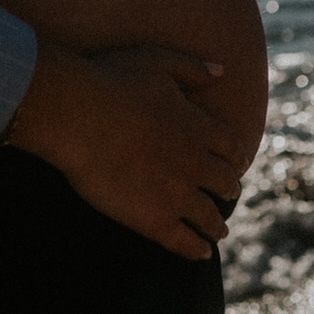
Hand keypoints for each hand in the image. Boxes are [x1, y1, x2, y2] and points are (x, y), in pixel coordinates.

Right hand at [6, 42, 245, 259]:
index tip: (235, 164)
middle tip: (225, 195)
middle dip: (227, 190)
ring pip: (209, 217)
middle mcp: (196, 163)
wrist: (78, 115)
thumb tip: (221, 71)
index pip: (231, 148)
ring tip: (217, 232)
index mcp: (198, 127)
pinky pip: (185, 242)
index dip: (235, 157)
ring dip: (216, 225)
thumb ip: (191, 68)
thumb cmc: (112, 81)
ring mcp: (177, 194)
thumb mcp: (157, 60)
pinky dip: (197, 249)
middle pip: (225, 184)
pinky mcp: (154, 220)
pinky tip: (200, 252)